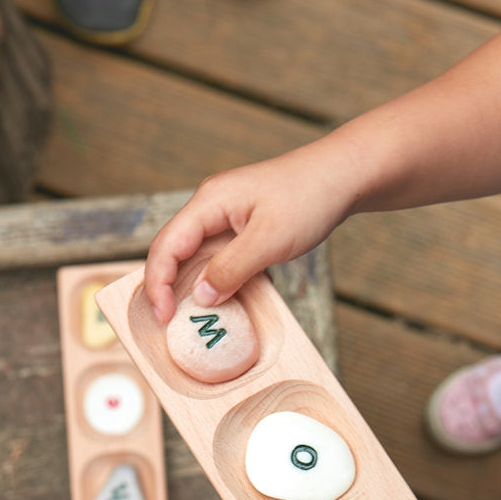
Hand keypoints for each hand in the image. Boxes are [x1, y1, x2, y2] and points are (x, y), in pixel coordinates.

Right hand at [144, 141, 355, 322]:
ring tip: (191, 317)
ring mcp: (226, 215)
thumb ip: (231, 270)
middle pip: (174, 250)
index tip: (163, 317)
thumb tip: (200, 298)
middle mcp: (210, 206)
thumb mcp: (269, 241)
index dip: (158, 283)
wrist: (342, 176)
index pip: (167, 245)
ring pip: (196, 254)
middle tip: (169, 323)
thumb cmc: (308, 200)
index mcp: (209, 202)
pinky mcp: (243, 225)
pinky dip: (215, 278)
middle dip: (167, 286)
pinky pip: (219, 255)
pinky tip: (222, 299)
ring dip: (192, 284)